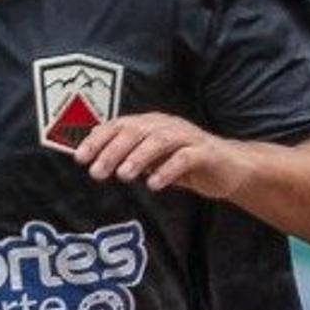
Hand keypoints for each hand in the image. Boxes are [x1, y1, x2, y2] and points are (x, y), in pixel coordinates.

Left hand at [73, 109, 251, 197]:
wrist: (229, 168)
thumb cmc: (185, 164)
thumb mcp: (153, 160)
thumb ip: (129, 157)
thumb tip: (95, 162)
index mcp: (151, 124)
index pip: (119, 125)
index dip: (98, 140)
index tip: (80, 158)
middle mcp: (167, 125)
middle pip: (135, 131)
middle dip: (113, 150)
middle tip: (96, 172)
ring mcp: (187, 137)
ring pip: (159, 140)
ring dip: (138, 157)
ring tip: (123, 175)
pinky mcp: (205, 153)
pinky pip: (185, 158)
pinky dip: (168, 170)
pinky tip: (154, 184)